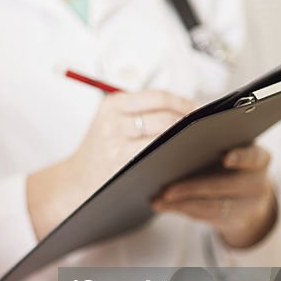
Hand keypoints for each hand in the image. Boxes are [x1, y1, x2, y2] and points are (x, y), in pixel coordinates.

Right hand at [27, 90, 195, 238]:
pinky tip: (184, 158)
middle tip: (204, 127)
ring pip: (164, 137)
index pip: (158, 97)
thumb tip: (189, 107)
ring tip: (198, 141)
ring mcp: (116, 146)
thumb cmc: (100, 151)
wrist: (75, 182)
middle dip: (189, 122)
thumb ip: (140, 110)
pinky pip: (158, 158)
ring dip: (186, 139)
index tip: (199, 109)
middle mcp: (112, 123)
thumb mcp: (110, 121)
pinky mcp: (121, 166)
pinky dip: (174, 156)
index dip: (184, 102)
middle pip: (165, 117)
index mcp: (111, 106)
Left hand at [153, 144, 277, 248]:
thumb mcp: (232, 152)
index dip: (241, 157)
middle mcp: (258, 183)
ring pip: (213, 206)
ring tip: (158, 199)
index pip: (254, 156)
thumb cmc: (230, 166)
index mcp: (259, 159)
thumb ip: (212, 145)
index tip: (224, 157)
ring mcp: (250, 206)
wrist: (249, 198)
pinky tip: (161, 205)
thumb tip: (170, 138)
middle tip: (166, 189)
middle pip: (226, 186)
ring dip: (181, 203)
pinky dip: (180, 209)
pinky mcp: (235, 222)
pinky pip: (205, 216)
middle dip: (193, 187)